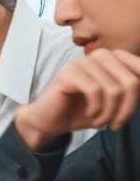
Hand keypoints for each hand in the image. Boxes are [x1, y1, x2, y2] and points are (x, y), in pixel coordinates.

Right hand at [15, 49, 139, 149]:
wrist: (50, 120)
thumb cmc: (82, 111)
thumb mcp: (115, 103)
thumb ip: (133, 93)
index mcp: (114, 58)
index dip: (139, 96)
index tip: (129, 115)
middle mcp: (100, 55)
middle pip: (131, 82)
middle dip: (127, 109)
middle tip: (117, 124)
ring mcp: (83, 62)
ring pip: (114, 89)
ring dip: (110, 113)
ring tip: (102, 122)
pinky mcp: (69, 72)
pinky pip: (95, 91)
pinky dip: (97, 109)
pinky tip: (91, 115)